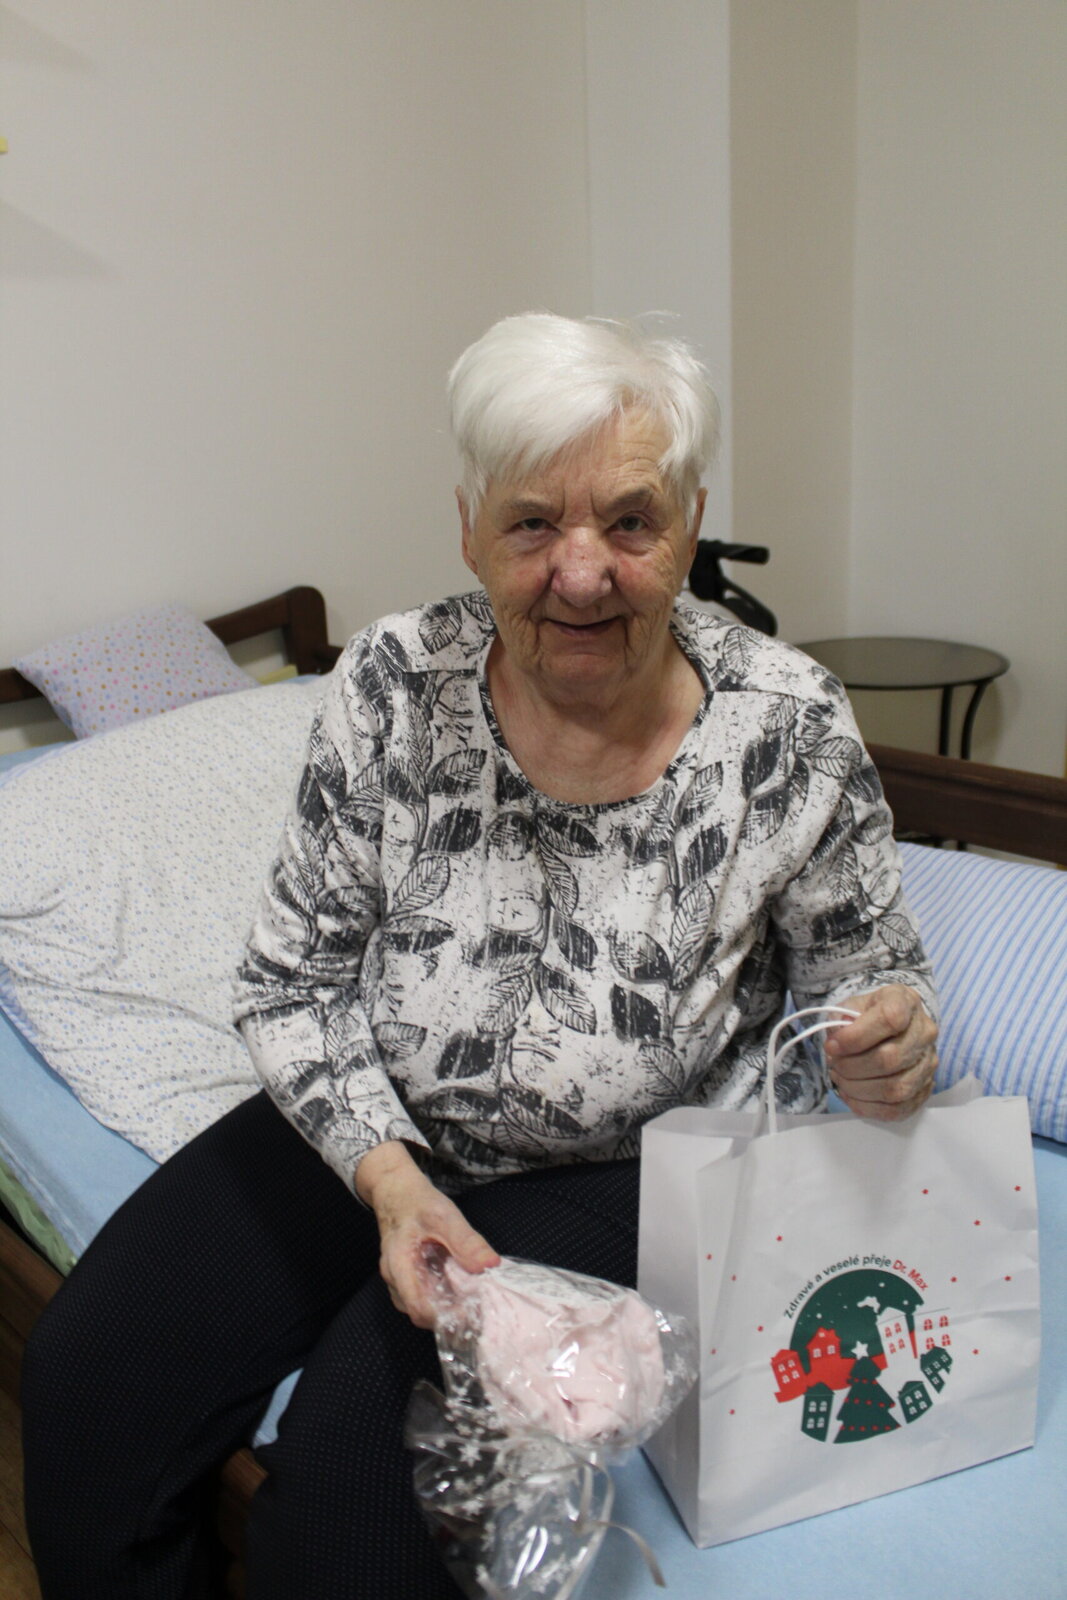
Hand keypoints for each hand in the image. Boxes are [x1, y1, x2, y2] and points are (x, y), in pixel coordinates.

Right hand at [355, 1141, 499, 1327]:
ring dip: (444, 1309)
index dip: (445, 1316)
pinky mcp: (406, 1278)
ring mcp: (398, 1280)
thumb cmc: (418, 1202)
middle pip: (419, 1313)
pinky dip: (440, 1299)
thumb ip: (466, 1241)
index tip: (471, 1311)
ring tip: (471, 1301)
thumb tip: (490, 1265)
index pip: (418, 1307)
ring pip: (420, 1308)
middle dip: (447, 1317)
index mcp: (399, 1265)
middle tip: (477, 1308)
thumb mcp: (445, 1215)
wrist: (397, 1192)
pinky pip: (422, 1298)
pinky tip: (460, 1290)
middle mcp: (394, 1279)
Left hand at [824, 985, 937, 1120]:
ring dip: (859, 1089)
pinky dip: (868, 1107)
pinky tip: (851, 1095)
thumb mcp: (852, 1005)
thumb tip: (836, 1040)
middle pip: (891, 1058)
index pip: (890, 1019)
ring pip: (896, 1088)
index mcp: (906, 1002)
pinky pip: (898, 1109)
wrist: (890, 1025)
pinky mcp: (925, 1089)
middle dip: (852, 1067)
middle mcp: (925, 1032)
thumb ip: (842, 1019)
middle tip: (834, 1065)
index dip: (856, 1037)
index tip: (832, 1045)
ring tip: (840, 1080)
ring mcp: (928, 1063)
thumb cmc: (868, 1015)